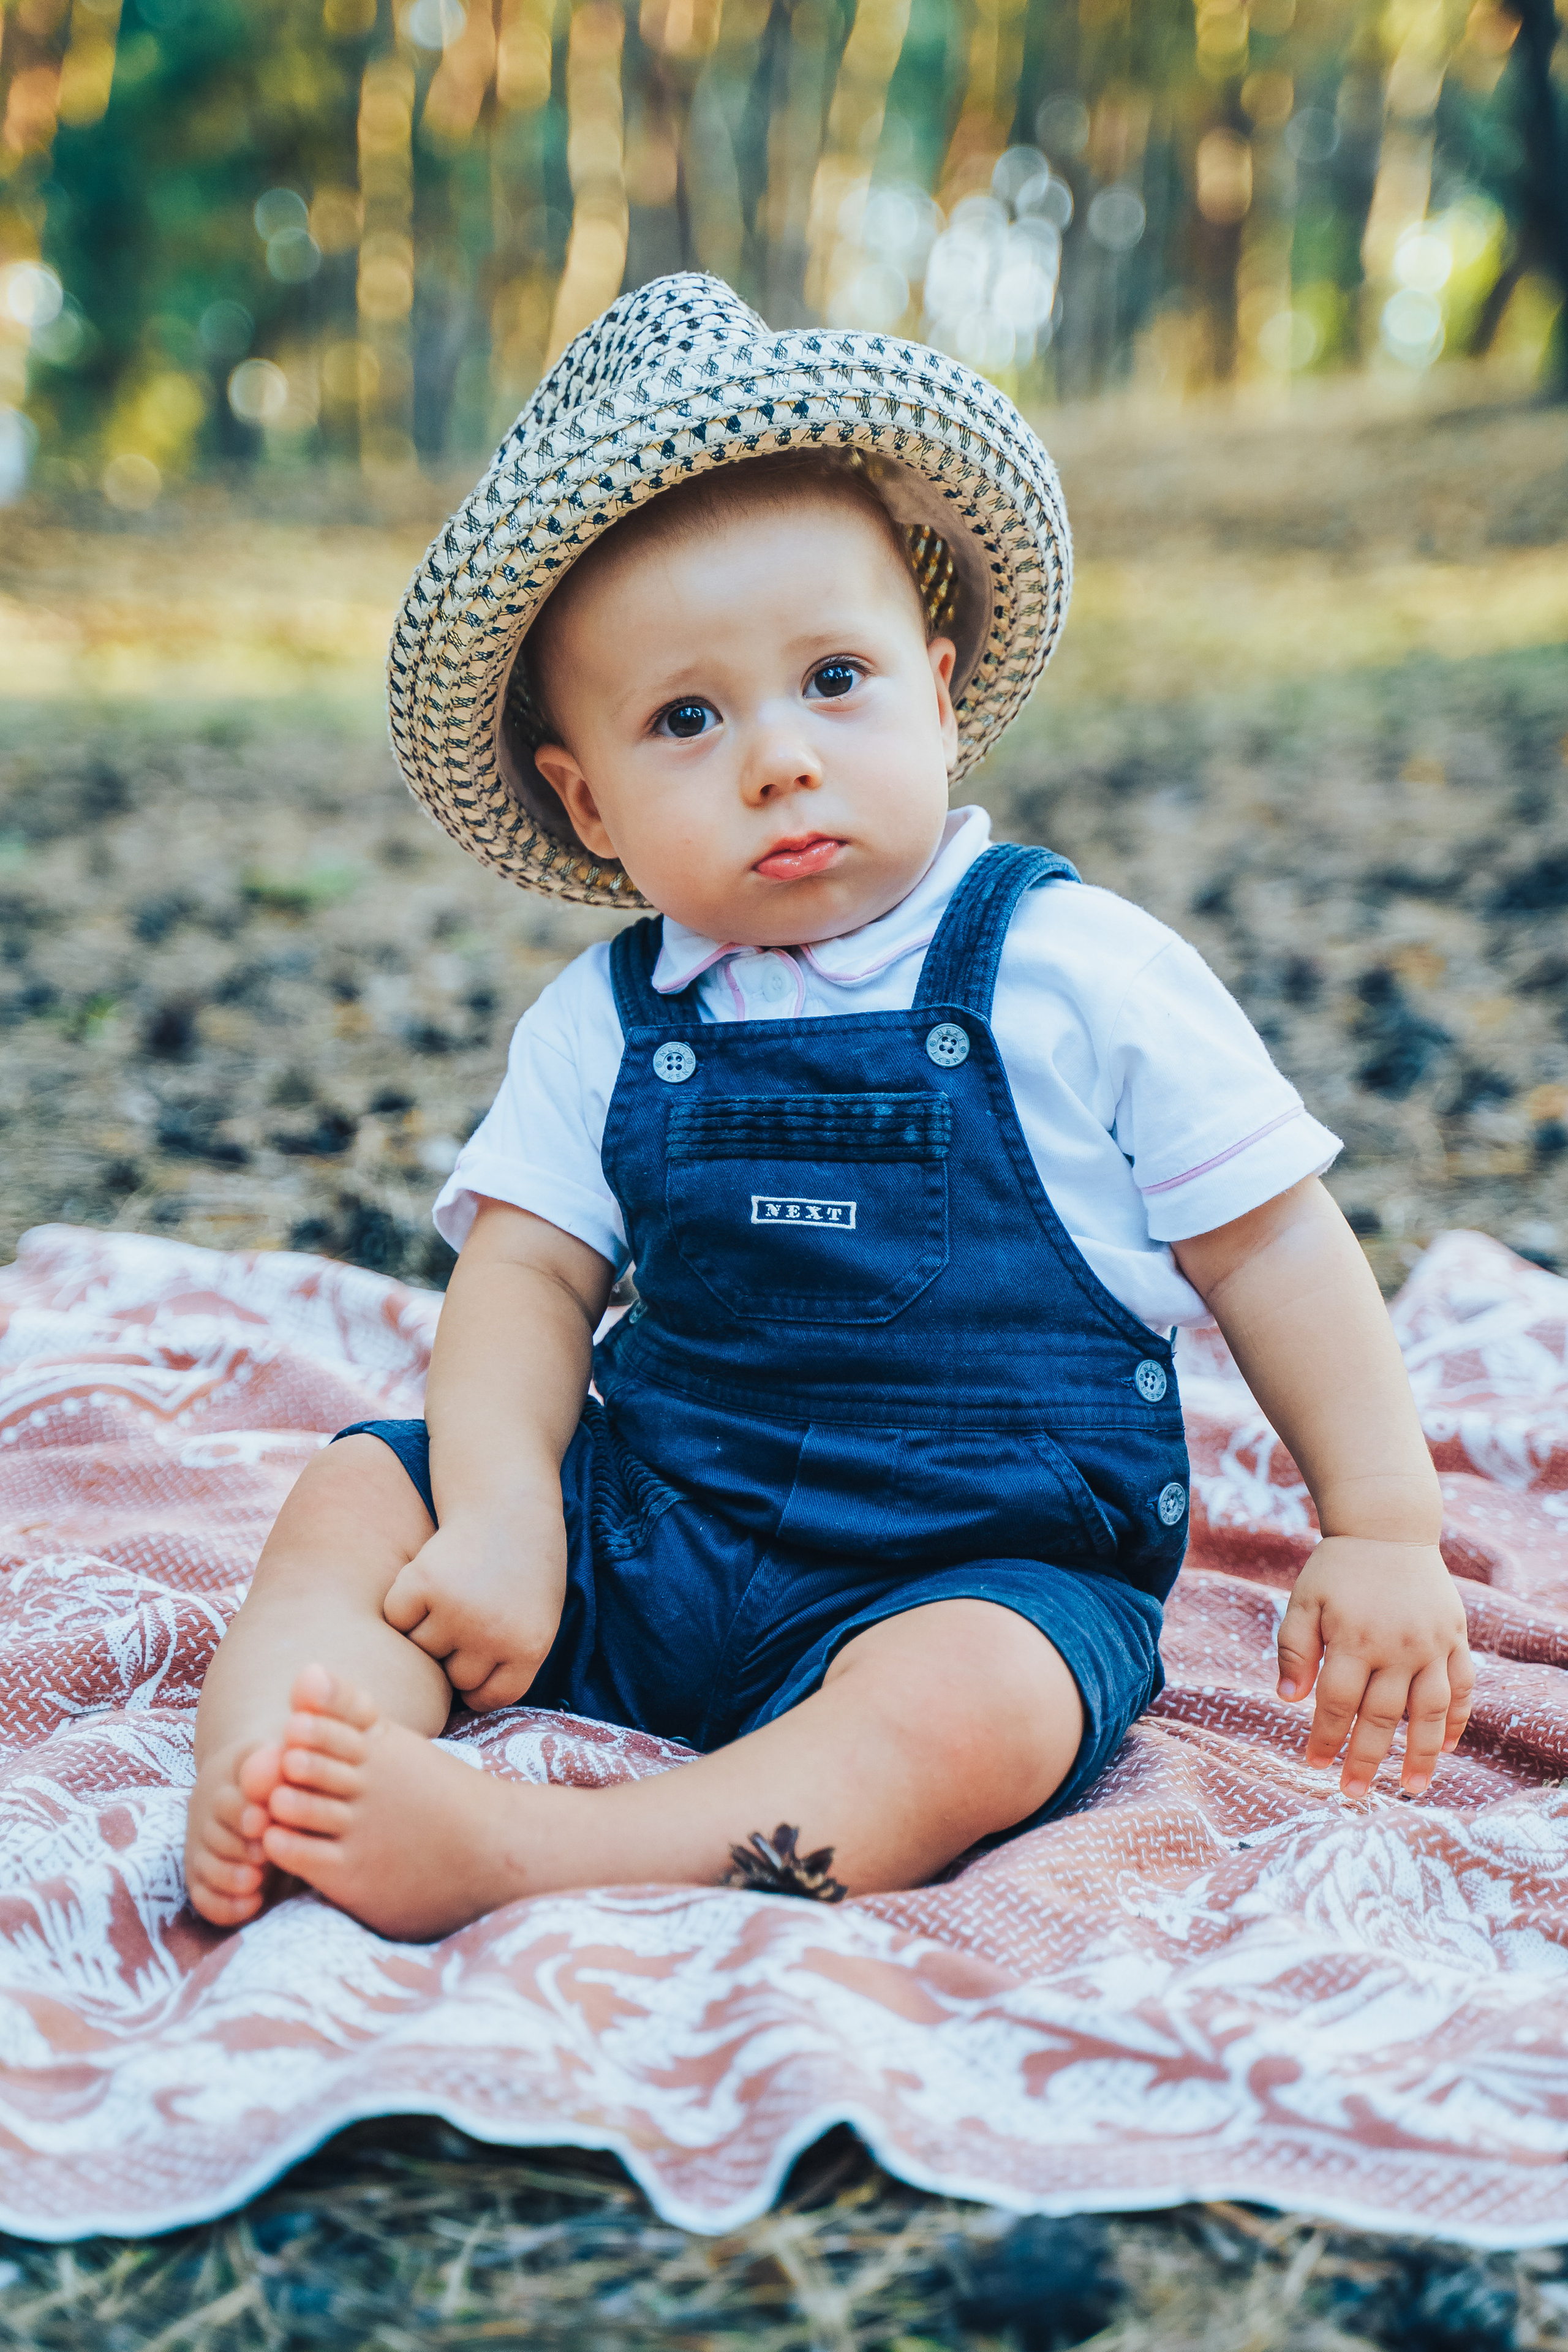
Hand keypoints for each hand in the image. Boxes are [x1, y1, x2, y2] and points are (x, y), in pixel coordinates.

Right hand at [382, 1495, 567, 1710]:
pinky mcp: (420, 1584)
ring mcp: (455, 1610)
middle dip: (454, 1652)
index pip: (490, 1697)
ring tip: (453, 1590)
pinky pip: (397, 1618)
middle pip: (453, 1677)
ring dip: (426, 1627)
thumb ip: (509, 1659)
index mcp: (530, 1647)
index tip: (475, 1663)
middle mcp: (492, 1635)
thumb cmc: (523, 1562)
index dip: (477, 1685)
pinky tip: (430, 1577)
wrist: (506, 1499)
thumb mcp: (538, 1615)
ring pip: (421, 1649)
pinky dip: (403, 1603)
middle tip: (468, 1610)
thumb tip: (460, 1706)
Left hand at [1276, 1536, 1473, 1797]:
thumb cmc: (1337, 1569)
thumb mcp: (1304, 1600)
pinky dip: (1456, 1718)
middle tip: (1354, 1793)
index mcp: (1354, 1638)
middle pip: (1382, 1715)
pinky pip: (1461, 1686)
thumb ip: (1293, 1648)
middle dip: (1366, 1758)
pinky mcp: (1455, 1638)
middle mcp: (1397, 1646)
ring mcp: (1432, 1644)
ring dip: (1421, 1753)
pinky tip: (1446, 1746)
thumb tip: (1287, 1699)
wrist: (1387, 1528)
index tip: (1315, 1765)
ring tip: (1411, 1787)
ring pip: (1430, 1710)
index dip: (1325, 1737)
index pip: (1337, 1702)